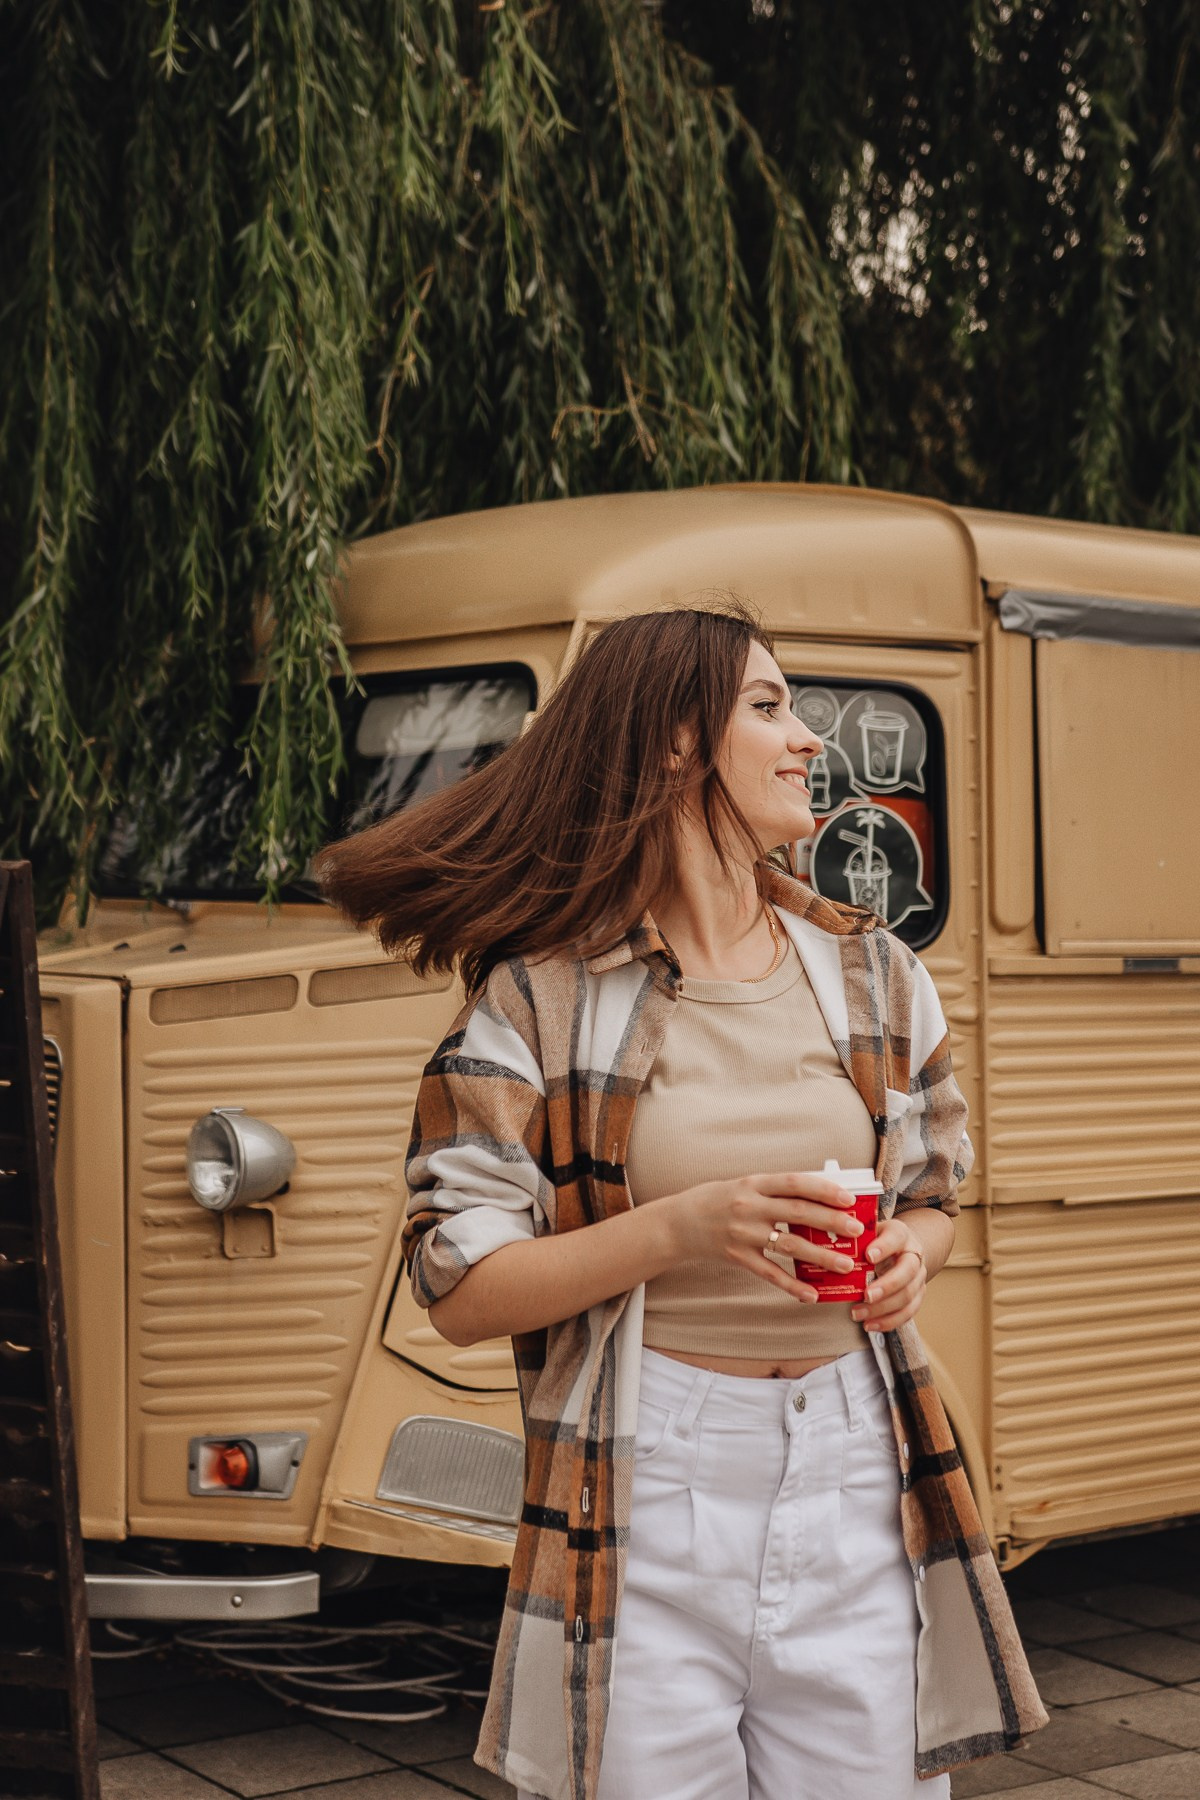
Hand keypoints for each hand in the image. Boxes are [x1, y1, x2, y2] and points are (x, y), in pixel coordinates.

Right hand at [661, 1172, 863, 1303]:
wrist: (679, 1223)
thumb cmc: (717, 1199)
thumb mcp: (745, 1185)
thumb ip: (776, 1190)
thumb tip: (818, 1196)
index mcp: (754, 1183)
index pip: (794, 1182)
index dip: (823, 1189)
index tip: (848, 1198)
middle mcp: (749, 1206)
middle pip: (797, 1213)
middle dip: (831, 1221)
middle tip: (857, 1230)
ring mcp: (743, 1233)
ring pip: (789, 1245)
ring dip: (820, 1255)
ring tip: (845, 1264)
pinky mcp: (737, 1257)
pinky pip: (770, 1273)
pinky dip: (792, 1284)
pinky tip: (811, 1294)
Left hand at [851, 1219, 926, 1330]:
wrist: (904, 1248)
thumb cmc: (878, 1239)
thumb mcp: (868, 1230)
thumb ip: (854, 1237)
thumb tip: (828, 1244)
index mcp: (901, 1234)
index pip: (896, 1238)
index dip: (884, 1247)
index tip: (868, 1256)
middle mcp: (914, 1255)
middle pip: (907, 1271)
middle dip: (887, 1285)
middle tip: (866, 1295)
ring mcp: (918, 1277)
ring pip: (908, 1295)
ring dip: (883, 1308)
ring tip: (858, 1314)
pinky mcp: (918, 1296)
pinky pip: (908, 1312)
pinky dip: (888, 1321)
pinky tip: (869, 1325)